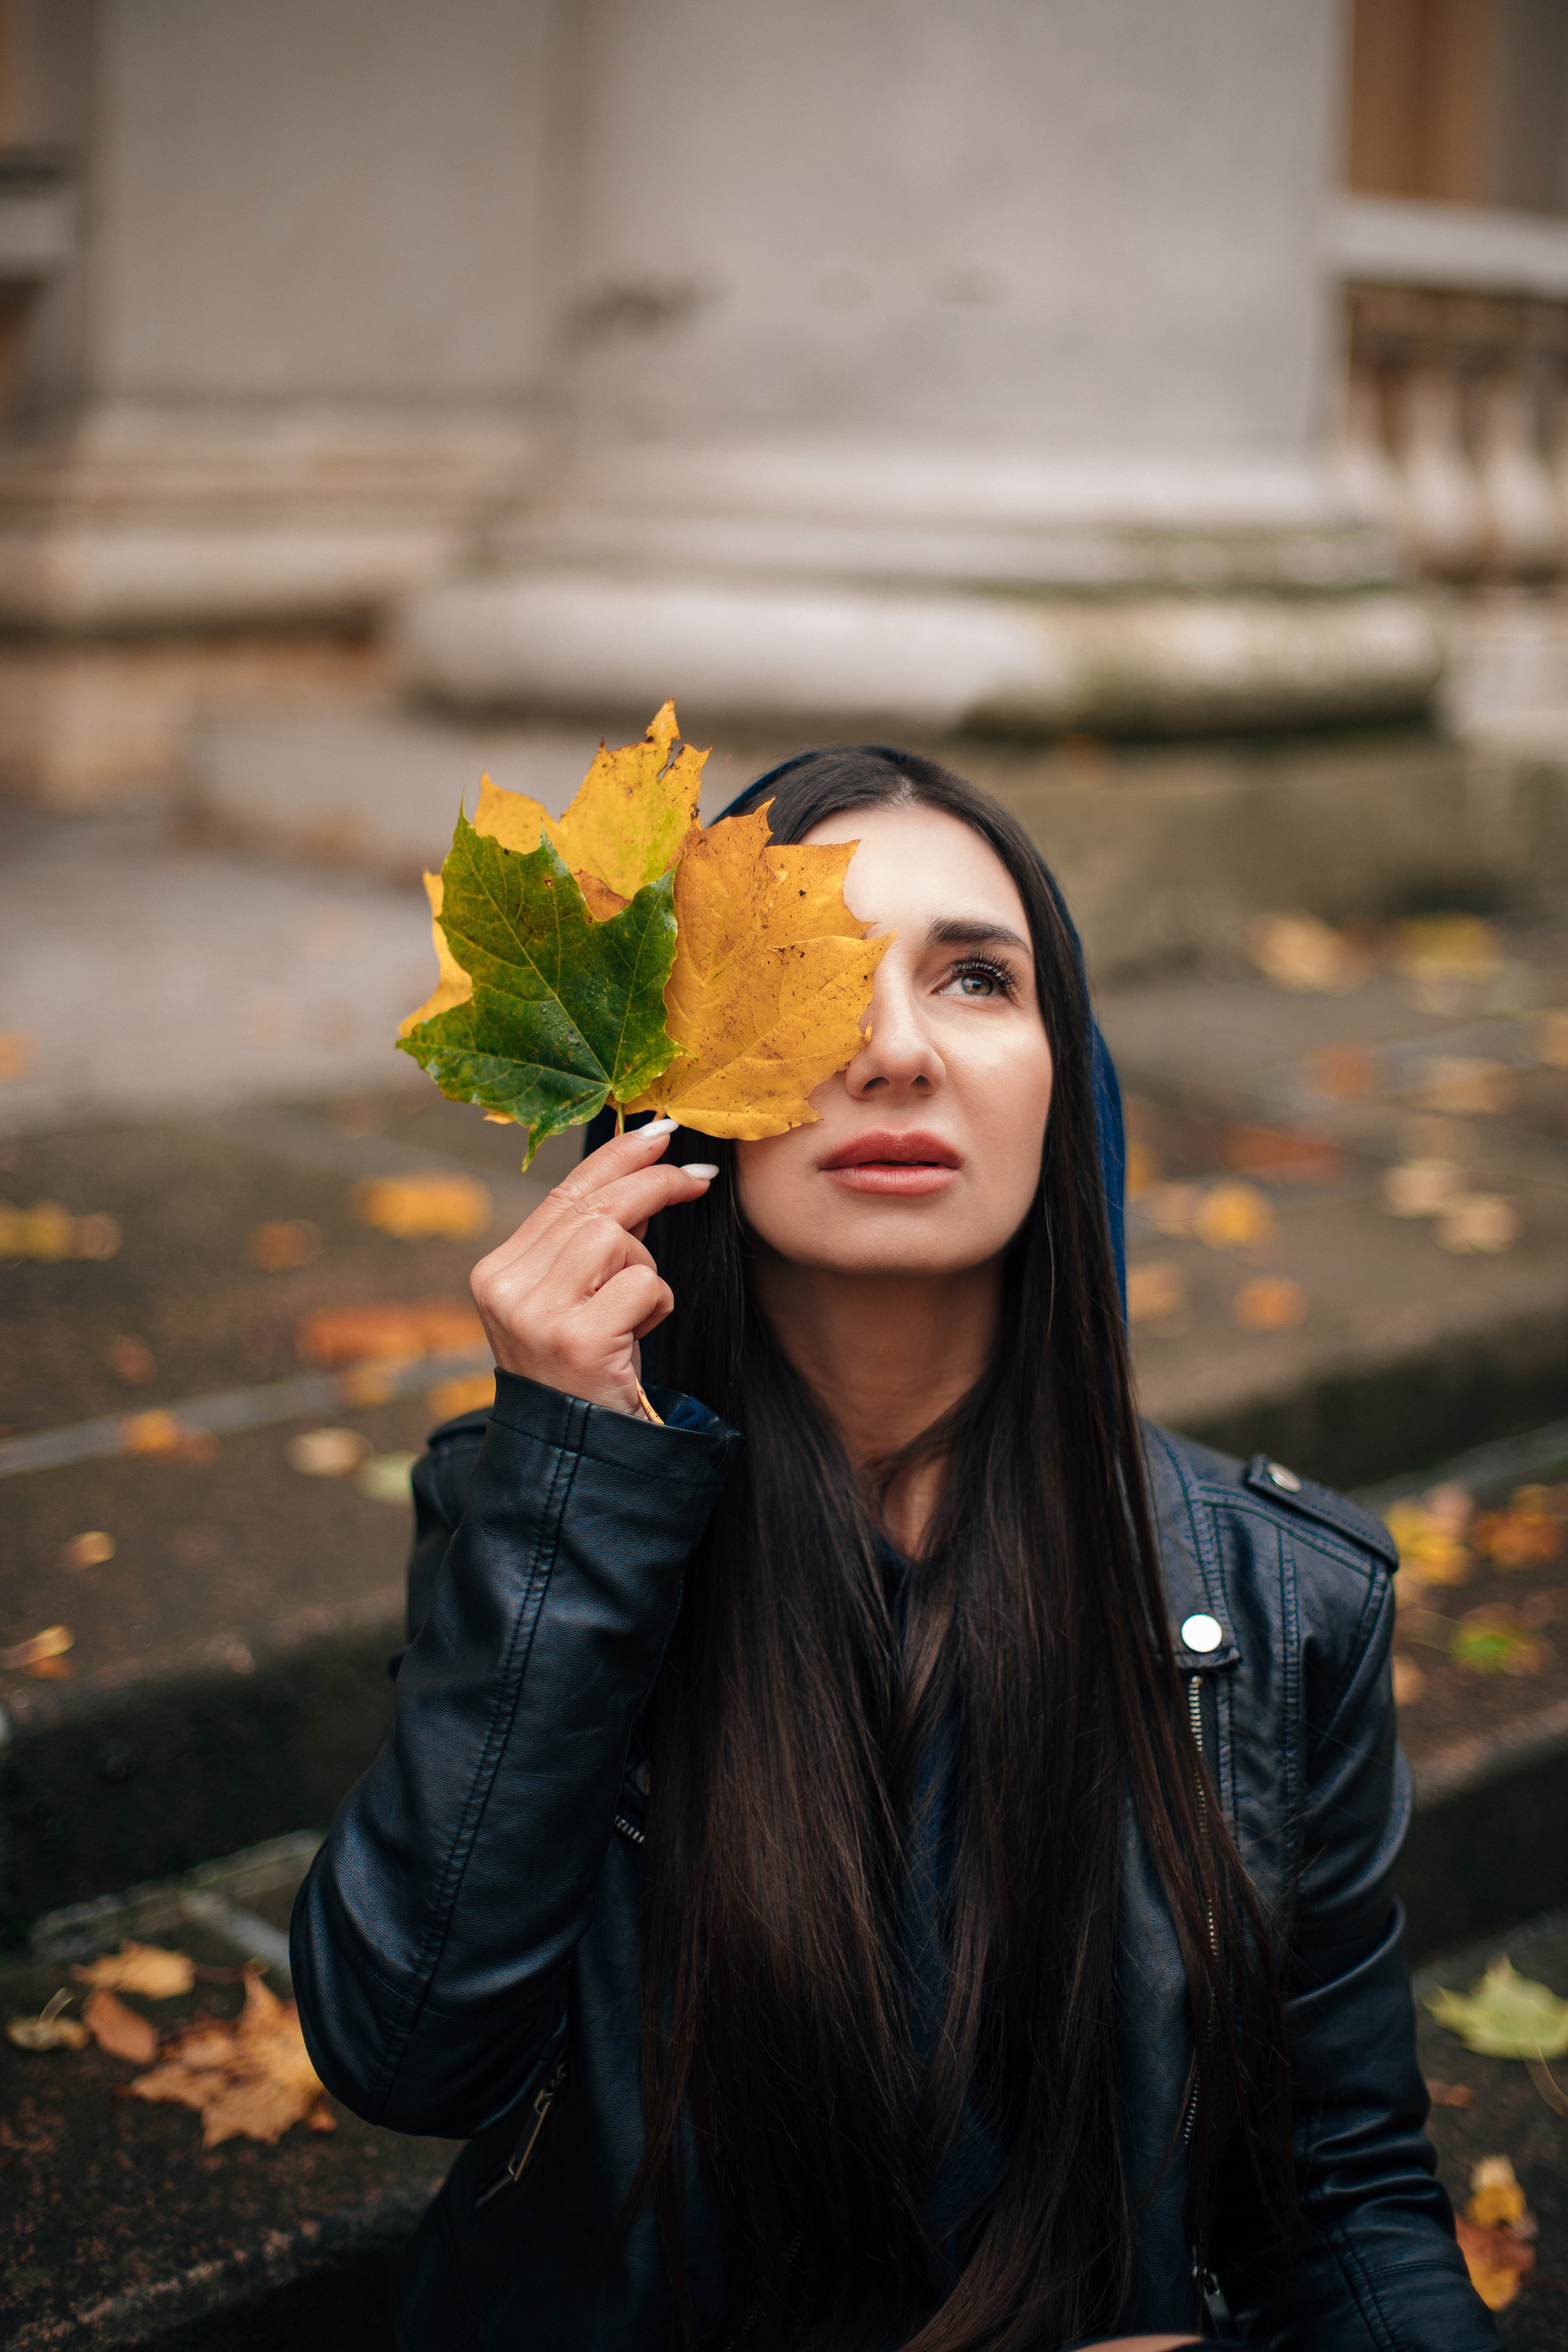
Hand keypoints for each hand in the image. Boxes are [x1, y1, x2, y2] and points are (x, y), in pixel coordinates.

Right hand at [470, 1119, 715, 1415]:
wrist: (572, 1456)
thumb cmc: (582, 1374)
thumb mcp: (574, 1301)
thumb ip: (595, 1244)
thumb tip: (645, 1175)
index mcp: (497, 1272)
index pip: (562, 1193)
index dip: (616, 1157)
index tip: (661, 1132)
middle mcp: (506, 1288)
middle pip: (595, 1207)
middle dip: (655, 1185)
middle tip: (699, 1179)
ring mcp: (537, 1314)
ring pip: (618, 1239)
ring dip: (646, 1266)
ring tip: (636, 1309)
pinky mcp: (577, 1340)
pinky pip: (644, 1285)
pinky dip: (657, 1305)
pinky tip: (638, 1336)